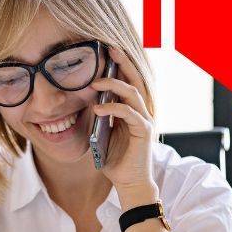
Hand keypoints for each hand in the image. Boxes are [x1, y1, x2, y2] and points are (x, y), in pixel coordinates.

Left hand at [91, 47, 157, 201]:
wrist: (129, 183)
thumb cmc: (116, 159)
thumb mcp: (103, 133)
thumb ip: (100, 117)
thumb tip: (87, 101)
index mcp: (132, 109)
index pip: (128, 81)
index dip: (119, 65)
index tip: (106, 51)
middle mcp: (141, 111)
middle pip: (134, 79)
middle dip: (122, 62)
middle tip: (108, 49)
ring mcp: (144, 120)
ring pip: (132, 93)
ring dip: (113, 85)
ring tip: (94, 82)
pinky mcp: (143, 131)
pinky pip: (129, 113)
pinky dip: (113, 108)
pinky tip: (98, 108)